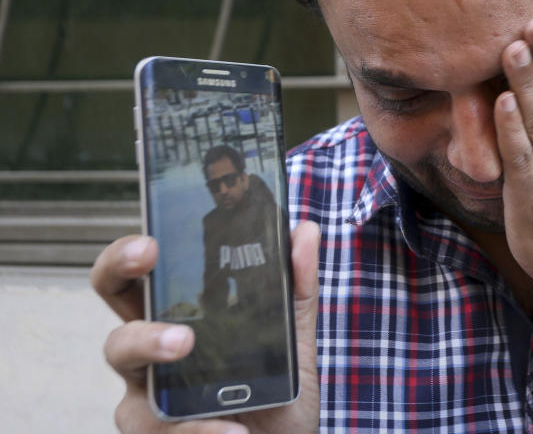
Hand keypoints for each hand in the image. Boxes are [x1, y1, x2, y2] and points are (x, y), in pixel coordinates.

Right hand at [91, 222, 320, 433]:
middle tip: (159, 280)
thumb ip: (297, 287)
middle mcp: (153, 363)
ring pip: (129, 386)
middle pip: (116, 331)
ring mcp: (151, 408)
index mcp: (178, 324)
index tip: (151, 243)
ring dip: (153, 353)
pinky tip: (234, 431)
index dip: (127, 258)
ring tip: (187, 345)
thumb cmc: (276, 397)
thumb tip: (306, 230)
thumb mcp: (294, 340)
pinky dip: (201, 432)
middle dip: (122, 292)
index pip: (137, 283)